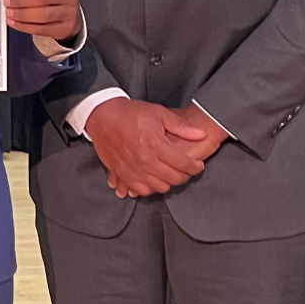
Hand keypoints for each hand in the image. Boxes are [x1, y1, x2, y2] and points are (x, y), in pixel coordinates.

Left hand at [0, 0, 80, 40]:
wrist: (72, 16)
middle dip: (19, 0)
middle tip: (7, 2)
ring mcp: (69, 12)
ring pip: (42, 14)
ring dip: (21, 14)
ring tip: (9, 13)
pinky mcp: (64, 28)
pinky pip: (41, 29)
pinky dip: (24, 27)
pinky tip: (14, 23)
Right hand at [84, 98, 209, 198]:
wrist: (103, 116)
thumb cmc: (131, 114)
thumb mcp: (159, 113)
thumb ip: (181, 126)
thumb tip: (201, 134)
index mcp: (155, 144)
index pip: (183, 164)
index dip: (195, 167)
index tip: (197, 165)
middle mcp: (144, 160)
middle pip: (173, 178)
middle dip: (184, 175)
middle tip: (185, 169)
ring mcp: (132, 169)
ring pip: (159, 188)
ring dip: (168, 182)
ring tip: (169, 174)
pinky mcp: (121, 173)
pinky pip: (140, 190)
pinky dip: (149, 188)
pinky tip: (152, 180)